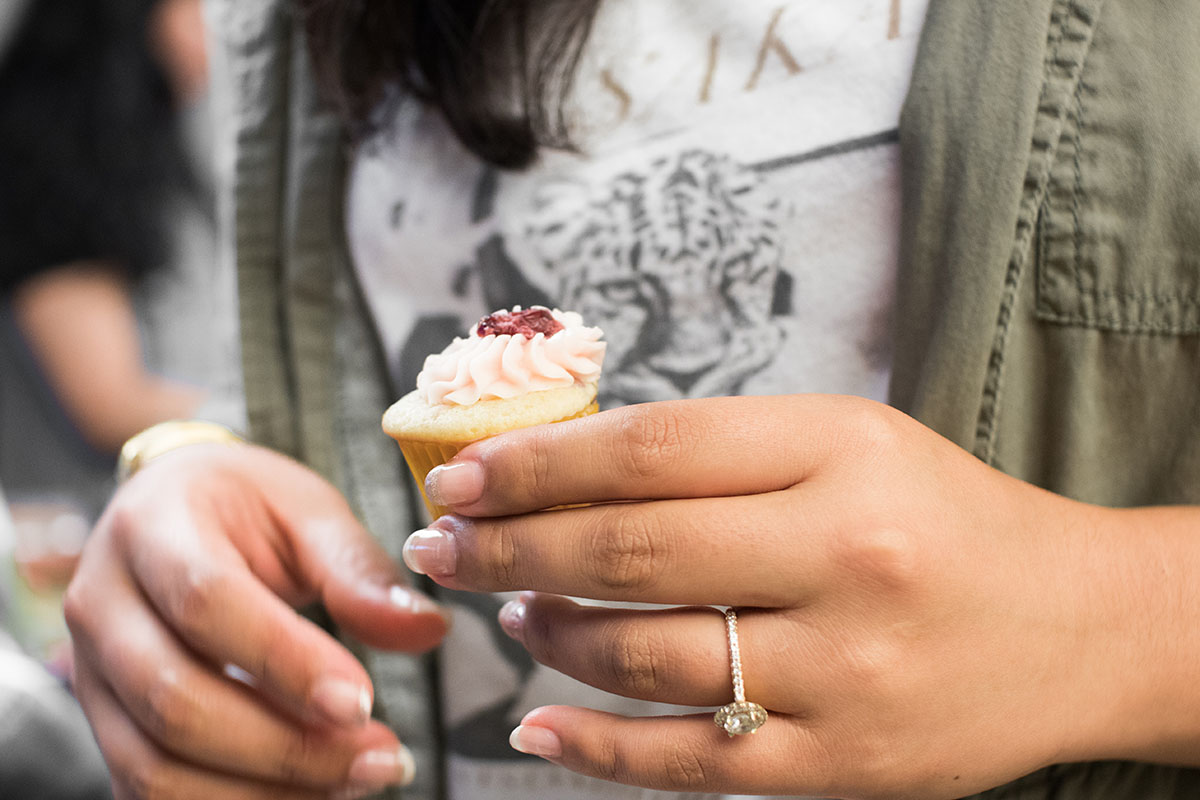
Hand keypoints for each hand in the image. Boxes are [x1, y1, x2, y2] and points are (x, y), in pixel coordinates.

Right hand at [66, 443, 448, 798]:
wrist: (173, 511)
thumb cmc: (248, 508)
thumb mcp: (309, 512)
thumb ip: (360, 573)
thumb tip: (429, 630)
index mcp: (152, 526)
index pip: (206, 603)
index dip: (285, 661)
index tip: (363, 701)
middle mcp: (101, 603)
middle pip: (176, 700)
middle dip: (287, 746)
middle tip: (383, 757)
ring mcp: (91, 675)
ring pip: (156, 765)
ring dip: (264, 791)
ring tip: (358, 778)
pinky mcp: (106, 727)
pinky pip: (151, 792)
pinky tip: (310, 793)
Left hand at [402, 395, 1143, 798]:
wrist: (1076, 623)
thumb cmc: (942, 516)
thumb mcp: (846, 443)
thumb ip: (719, 453)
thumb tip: (565, 472)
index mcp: (840, 451)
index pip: (649, 450)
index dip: (535, 464)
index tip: (463, 477)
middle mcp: (844, 555)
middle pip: (629, 550)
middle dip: (509, 548)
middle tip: (443, 545)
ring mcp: (845, 668)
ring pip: (645, 658)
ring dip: (550, 638)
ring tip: (512, 614)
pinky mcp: (846, 763)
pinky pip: (690, 762)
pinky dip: (594, 750)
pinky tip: (536, 730)